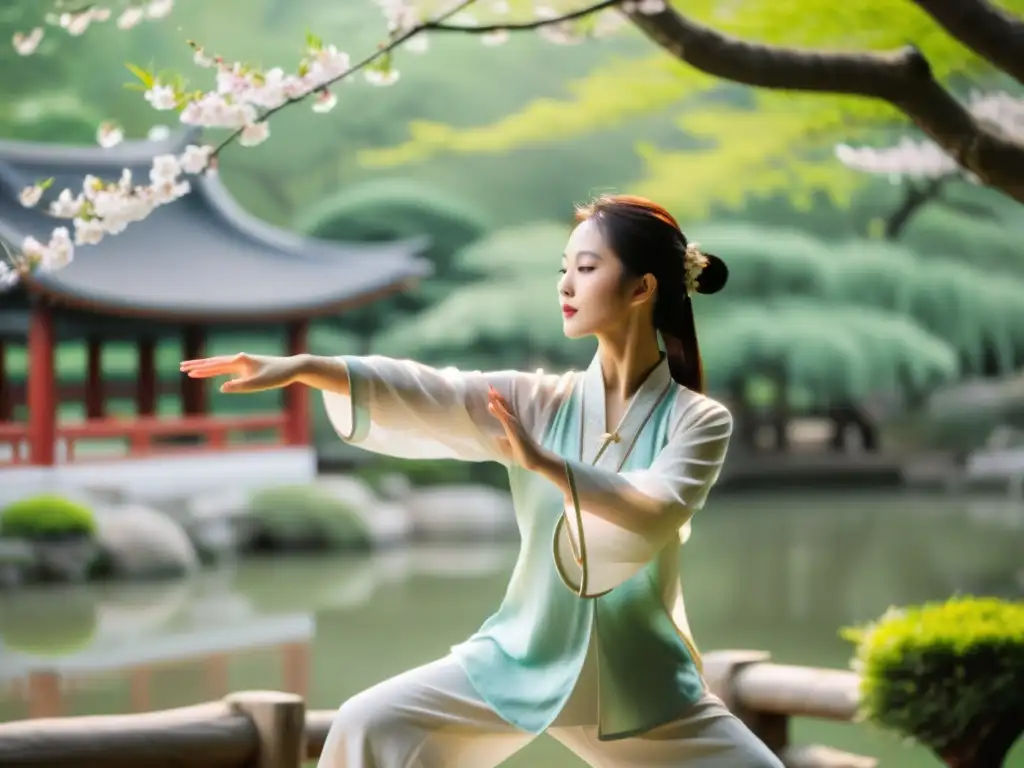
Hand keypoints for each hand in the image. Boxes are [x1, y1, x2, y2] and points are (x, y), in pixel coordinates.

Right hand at [179, 353, 301, 393]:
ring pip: (219, 364)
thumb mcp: (259, 383)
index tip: (186, 371)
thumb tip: (221, 387)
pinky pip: (227, 368)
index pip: (215, 365)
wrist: (292, 367)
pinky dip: (216, 370)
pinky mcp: (247, 367)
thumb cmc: (277, 375)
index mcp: (240, 361)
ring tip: (191, 370)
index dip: (200, 369)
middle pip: (213, 362)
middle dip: (197, 365)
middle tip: (181, 367)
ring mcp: (243, 363)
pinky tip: (211, 373)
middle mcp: (239, 359)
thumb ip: (240, 386)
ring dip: (205, 367)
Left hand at [487, 386, 542, 469]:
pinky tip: (492, 404)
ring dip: (497, 400)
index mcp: (513, 425)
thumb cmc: (522, 453)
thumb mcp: (509, 445)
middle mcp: (514, 422)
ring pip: (504, 409)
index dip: (499, 403)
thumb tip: (496, 437)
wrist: (532, 459)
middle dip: (497, 397)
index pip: (505, 411)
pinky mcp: (513, 428)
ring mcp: (514, 424)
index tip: (492, 393)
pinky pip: (504, 417)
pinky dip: (498, 410)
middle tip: (490, 387)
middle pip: (505, 407)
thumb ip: (502, 440)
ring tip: (491, 391)